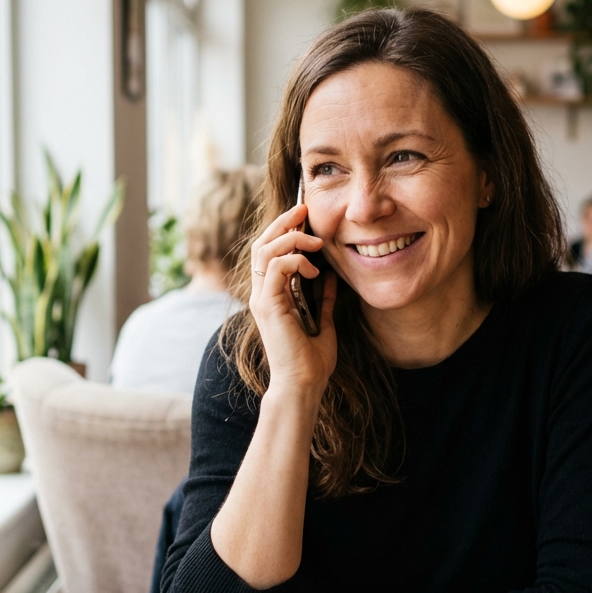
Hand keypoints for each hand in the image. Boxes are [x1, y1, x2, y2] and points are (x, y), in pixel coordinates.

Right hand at [249, 203, 338, 396]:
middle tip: (304, 208)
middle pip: (262, 243)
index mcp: (271, 296)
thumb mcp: (323, 322)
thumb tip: (330, 277)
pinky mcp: (268, 305)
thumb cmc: (311, 361)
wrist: (304, 385)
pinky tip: (313, 268)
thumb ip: (323, 299)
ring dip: (291, 237)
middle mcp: (261, 294)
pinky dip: (294, 259)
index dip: (284, 229)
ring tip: (315, 240)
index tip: (306, 216)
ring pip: (264, 250)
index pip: (269, 252)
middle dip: (283, 221)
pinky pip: (275, 267)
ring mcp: (262, 299)